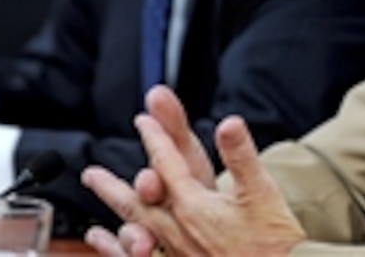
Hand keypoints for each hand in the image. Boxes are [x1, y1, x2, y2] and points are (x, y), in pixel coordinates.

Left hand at [82, 85, 304, 255]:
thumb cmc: (274, 243)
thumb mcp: (262, 191)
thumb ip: (240, 155)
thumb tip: (228, 122)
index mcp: (195, 207)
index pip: (167, 164)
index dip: (155, 139)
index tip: (143, 120)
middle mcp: (179, 232)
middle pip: (138, 203)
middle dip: (113, 187)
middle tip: (90, 174)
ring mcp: (178, 256)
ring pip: (138, 235)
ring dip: (115, 226)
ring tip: (94, 226)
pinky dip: (122, 255)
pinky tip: (116, 251)